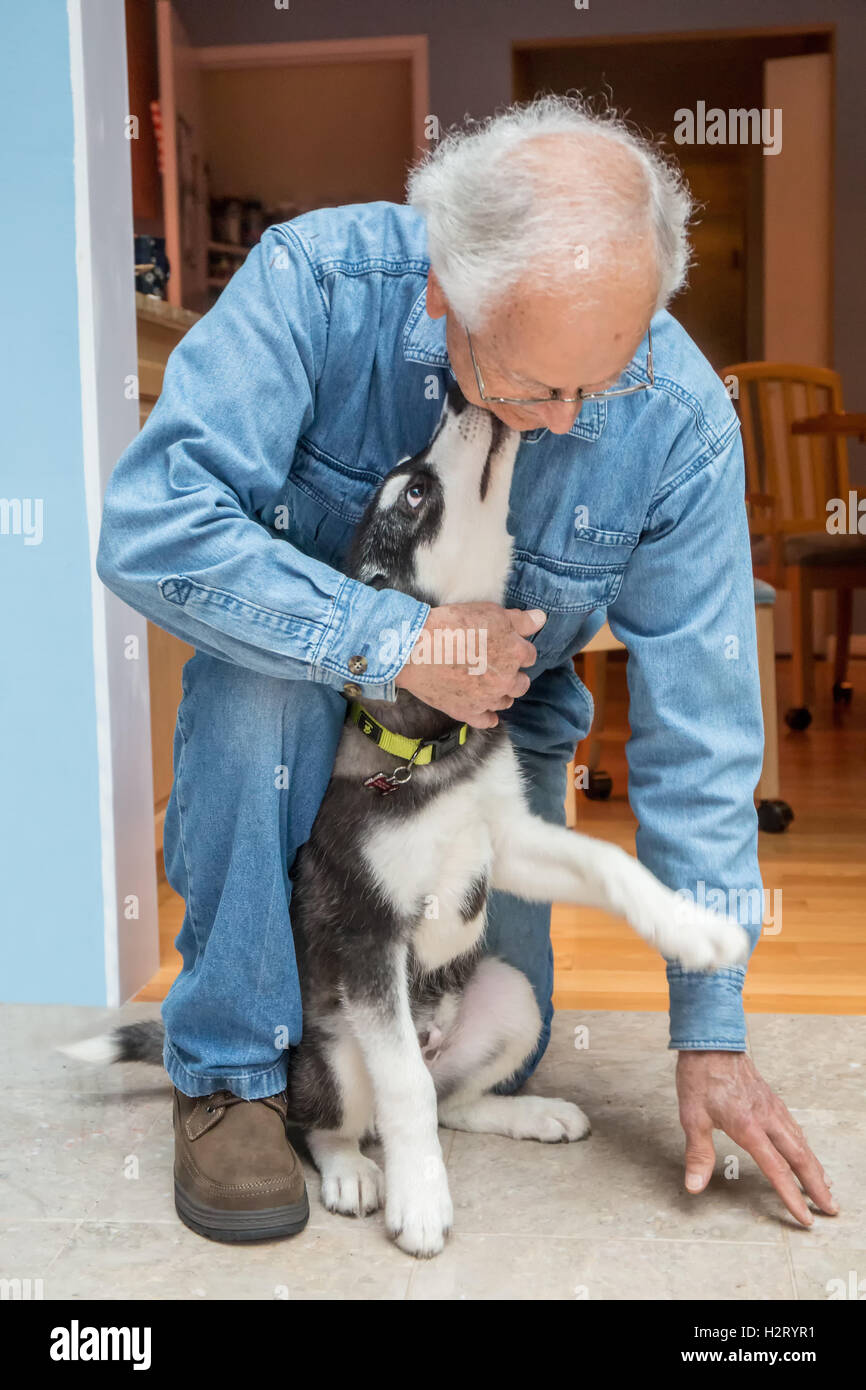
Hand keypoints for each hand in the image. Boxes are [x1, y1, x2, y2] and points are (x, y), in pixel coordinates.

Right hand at [394, 602, 544, 727]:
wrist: (416, 649)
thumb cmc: (452, 625)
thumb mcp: (490, 612)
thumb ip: (520, 619)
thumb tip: (541, 619)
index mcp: (515, 654)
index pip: (530, 655)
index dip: (517, 648)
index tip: (505, 645)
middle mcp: (507, 680)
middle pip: (521, 683)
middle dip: (513, 674)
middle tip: (495, 665)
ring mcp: (488, 699)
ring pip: (506, 701)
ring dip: (501, 693)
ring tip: (487, 683)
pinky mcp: (468, 712)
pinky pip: (487, 721)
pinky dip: (488, 715)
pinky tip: (483, 707)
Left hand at [676, 1050, 837, 1226]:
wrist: (711, 1040)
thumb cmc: (700, 1076)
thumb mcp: (692, 1117)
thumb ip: (698, 1154)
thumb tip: (695, 1186)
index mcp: (749, 1127)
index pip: (777, 1170)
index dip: (791, 1197)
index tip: (805, 1218)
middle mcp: (767, 1118)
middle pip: (799, 1158)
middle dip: (816, 1186)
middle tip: (830, 1209)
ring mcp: (771, 1107)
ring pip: (801, 1142)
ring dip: (815, 1167)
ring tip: (825, 1186)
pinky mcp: (770, 1099)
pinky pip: (794, 1127)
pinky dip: (805, 1145)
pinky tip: (806, 1151)